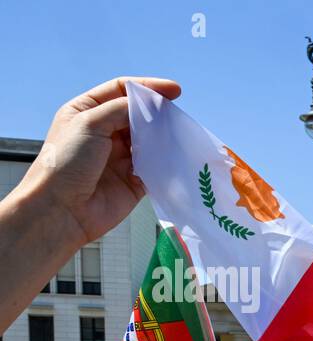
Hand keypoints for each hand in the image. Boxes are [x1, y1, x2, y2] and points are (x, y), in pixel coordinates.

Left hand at [19, 76, 180, 246]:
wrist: (62, 209)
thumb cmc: (66, 162)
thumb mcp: (89, 123)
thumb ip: (121, 109)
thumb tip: (152, 106)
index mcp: (87, 112)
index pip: (121, 91)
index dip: (148, 88)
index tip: (174, 91)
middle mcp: (104, 132)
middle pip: (139, 115)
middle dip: (158, 114)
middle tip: (177, 117)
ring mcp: (120, 157)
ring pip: (150, 140)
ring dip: (164, 137)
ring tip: (179, 136)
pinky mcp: (134, 181)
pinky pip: (156, 167)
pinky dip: (167, 162)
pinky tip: (176, 158)